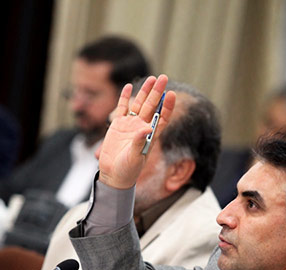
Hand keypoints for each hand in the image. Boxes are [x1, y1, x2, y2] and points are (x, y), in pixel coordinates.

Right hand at [97, 74, 175, 189]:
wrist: (114, 175)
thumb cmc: (128, 170)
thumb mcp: (135, 157)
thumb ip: (139, 142)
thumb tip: (147, 127)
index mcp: (150, 136)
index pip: (163, 118)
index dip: (167, 106)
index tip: (171, 94)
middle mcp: (142, 128)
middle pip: (152, 106)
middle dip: (158, 92)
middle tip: (164, 77)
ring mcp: (130, 126)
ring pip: (139, 105)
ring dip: (145, 92)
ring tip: (151, 78)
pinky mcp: (117, 126)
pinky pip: (122, 109)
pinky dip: (124, 97)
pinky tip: (128, 86)